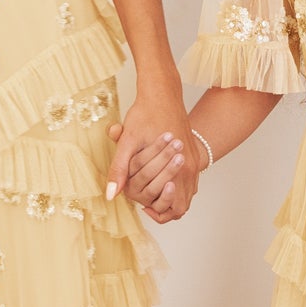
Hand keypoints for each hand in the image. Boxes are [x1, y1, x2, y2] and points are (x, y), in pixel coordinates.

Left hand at [106, 85, 197, 218]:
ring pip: (187, 194)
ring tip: (152, 192)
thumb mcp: (128, 142)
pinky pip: (190, 182)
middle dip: (163, 207)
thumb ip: (120, 170)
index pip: (174, 208)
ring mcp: (195, 161)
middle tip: (146, 202)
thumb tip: (110, 194)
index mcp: (179, 167)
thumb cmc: (145, 114)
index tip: (143, 206)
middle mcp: (191, 167)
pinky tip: (161, 180)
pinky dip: (177, 187)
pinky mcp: (194, 155)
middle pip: (181, 205)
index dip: (157, 213)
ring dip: (170, 197)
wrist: (163, 93)